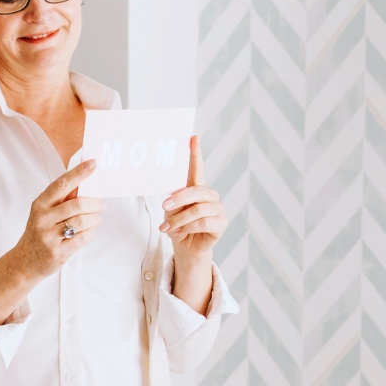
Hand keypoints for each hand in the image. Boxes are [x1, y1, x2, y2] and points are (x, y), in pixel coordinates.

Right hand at [0, 160, 102, 324]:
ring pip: (82, 222)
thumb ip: (61, 200)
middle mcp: (43, 219)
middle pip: (77, 205)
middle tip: (101, 205)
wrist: (24, 262)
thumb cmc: (39, 232)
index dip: (79, 173)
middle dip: (94, 204)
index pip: (61, 184)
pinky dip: (91, 232)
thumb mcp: (44, 213)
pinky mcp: (58, 252)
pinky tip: (89, 231)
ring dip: (95, 219)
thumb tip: (84, 182)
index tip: (93, 164)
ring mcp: (49, 237)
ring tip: (96, 219)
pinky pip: (83, 238)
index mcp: (40, 204)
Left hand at [160, 136, 226, 268]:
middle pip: (197, 190)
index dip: (195, 153)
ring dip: (179, 220)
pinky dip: (188, 228)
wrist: (185, 247)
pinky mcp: (221, 223)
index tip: (193, 138)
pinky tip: (181, 233)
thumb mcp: (171, 211)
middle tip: (164, 207)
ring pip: (198, 209)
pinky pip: (204, 223)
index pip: (197, 168)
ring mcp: (218, 209)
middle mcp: (210, 196)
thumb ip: (173, 200)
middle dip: (179, 199)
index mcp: (196, 188)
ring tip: (167, 228)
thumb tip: (168, 196)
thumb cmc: (178, 225)